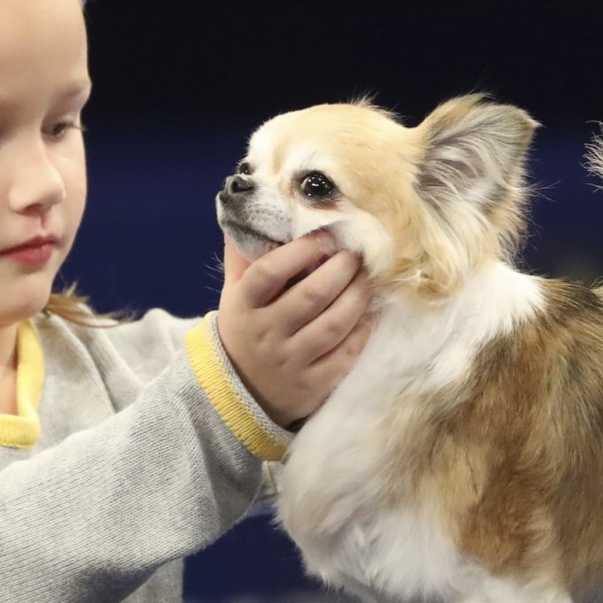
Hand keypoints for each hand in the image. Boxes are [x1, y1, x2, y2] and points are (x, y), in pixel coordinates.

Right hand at [217, 233, 372, 426]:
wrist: (239, 393)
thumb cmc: (244, 330)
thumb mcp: (234, 295)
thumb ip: (243, 256)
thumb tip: (255, 209)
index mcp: (243, 306)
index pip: (268, 273)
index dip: (299, 251)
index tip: (324, 237)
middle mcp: (265, 334)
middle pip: (310, 296)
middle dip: (340, 270)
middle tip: (357, 255)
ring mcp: (290, 362)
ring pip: (333, 324)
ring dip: (357, 296)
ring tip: (367, 279)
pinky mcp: (312, 385)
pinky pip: (345, 355)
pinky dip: (361, 332)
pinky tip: (368, 315)